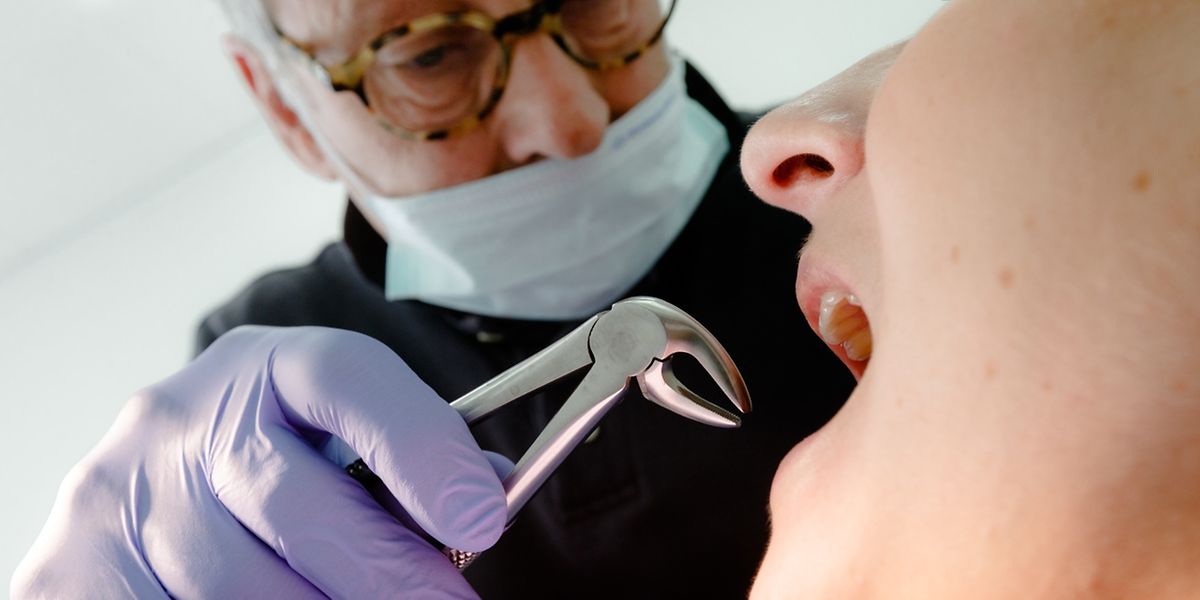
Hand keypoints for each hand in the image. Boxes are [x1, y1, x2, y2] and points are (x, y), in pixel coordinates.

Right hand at [11, 326, 505, 598]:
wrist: (156, 478)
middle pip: (295, 500)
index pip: (346, 378)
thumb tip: (485, 494)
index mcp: (267, 364)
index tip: (481, 519)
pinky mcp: (72, 563)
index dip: (420, 448)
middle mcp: (183, 416)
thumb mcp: (338, 434)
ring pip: (238, 585)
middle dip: (385, 571)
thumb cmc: (278, 459)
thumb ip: (406, 456)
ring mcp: (120, 488)